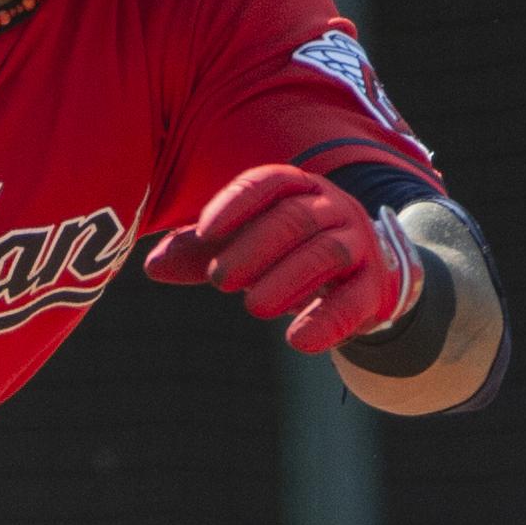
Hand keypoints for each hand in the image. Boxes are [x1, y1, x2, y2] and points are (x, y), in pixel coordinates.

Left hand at [142, 164, 421, 352]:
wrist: (363, 276)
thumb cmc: (290, 253)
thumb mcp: (245, 246)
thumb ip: (200, 254)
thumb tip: (151, 265)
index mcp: (298, 189)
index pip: (268, 183)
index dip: (236, 202)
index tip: (204, 230)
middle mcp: (332, 209)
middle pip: (296, 218)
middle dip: (255, 247)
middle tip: (219, 279)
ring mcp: (358, 246)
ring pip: (327, 253)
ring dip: (287, 279)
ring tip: (252, 306)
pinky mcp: (374, 289)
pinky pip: (355, 302)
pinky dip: (327, 321)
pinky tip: (298, 341)